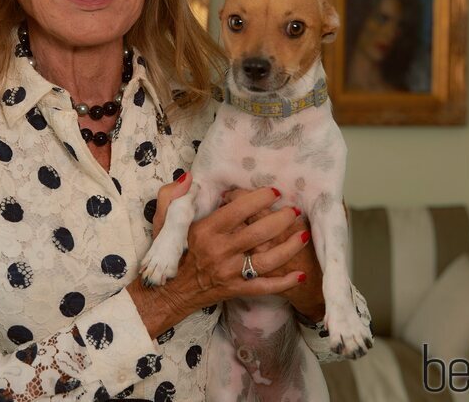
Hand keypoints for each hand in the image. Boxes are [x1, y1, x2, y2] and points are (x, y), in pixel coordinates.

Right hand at [129, 174, 306, 336]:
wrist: (170, 291)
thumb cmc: (172, 252)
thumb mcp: (164, 220)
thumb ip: (173, 195)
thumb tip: (189, 177)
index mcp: (204, 231)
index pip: (238, 210)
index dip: (259, 198)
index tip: (273, 191)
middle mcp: (219, 251)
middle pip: (258, 233)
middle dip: (281, 219)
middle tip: (294, 210)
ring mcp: (230, 273)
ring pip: (267, 260)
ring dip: (289, 247)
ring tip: (304, 234)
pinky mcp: (236, 290)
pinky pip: (265, 287)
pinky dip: (285, 282)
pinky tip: (301, 274)